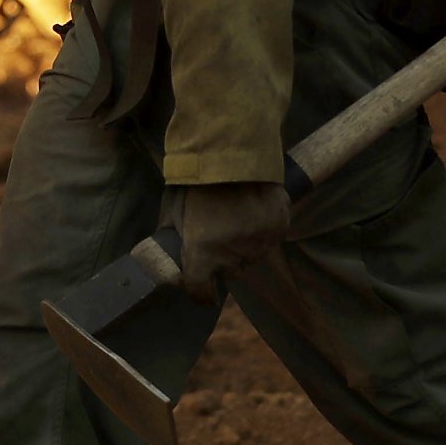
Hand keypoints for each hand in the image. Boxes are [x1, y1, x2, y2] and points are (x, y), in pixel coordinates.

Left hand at [162, 180, 290, 301]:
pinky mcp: (279, 228)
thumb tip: (166, 257)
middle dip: (223, 261)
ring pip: (252, 256)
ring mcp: (259, 242)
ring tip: (237, 217)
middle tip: (219, 235)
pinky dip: (264, 230)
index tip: (204, 293)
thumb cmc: (198, 181)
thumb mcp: (173, 211)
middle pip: (230, 272)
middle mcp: (232, 255)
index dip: (201, 294)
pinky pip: (270, 239)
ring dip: (245, 245)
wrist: (233, 150)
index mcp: (202, 252)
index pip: (200, 291)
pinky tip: (255, 210)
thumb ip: (171, 238)